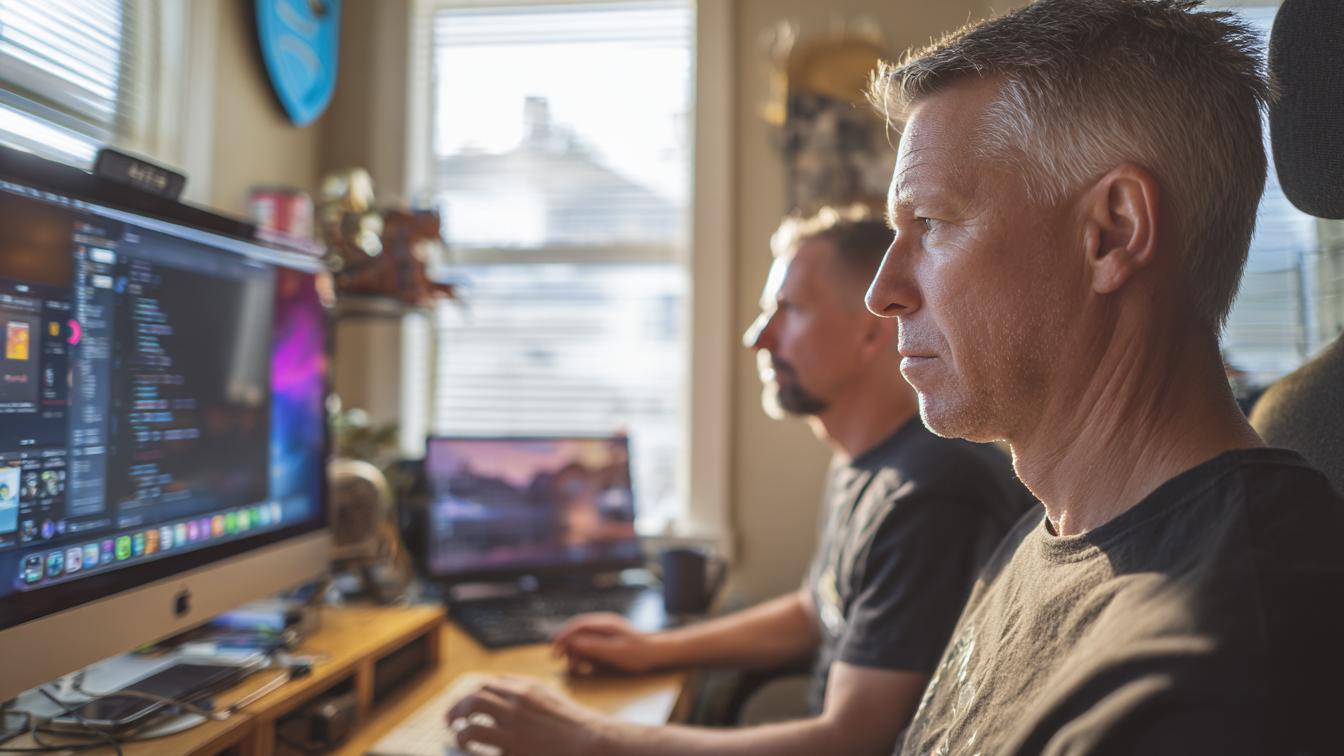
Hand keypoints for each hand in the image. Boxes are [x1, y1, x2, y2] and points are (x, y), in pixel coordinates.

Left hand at [446, 676, 616, 755]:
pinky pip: (475, 736)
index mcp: (529, 687)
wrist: (591, 742)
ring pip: (472, 709)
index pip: (494, 683)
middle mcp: (518, 699)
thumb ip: (533, 698)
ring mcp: (513, 720)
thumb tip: (513, 702)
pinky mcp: (510, 743)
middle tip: (452, 718)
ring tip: (456, 731)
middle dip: (460, 704)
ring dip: (458, 719)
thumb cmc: (577, 727)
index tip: (471, 703)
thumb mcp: (554, 701)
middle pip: (478, 693)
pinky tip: (468, 747)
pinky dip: (465, 739)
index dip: (478, 693)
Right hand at [550, 613, 664, 674]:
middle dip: (567, 645)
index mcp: (604, 624)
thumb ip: (592, 646)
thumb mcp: (614, 652)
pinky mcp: (609, 639)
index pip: (577, 626)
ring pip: (583, 639)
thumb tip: (571, 642)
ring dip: (576, 652)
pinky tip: (586, 664)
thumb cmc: (638, 653)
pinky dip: (585, 654)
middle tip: (560, 659)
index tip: (554, 649)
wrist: (658, 652)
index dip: (563, 636)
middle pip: (577, 631)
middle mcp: (603, 624)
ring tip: (574, 666)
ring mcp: (606, 631)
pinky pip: (591, 644)